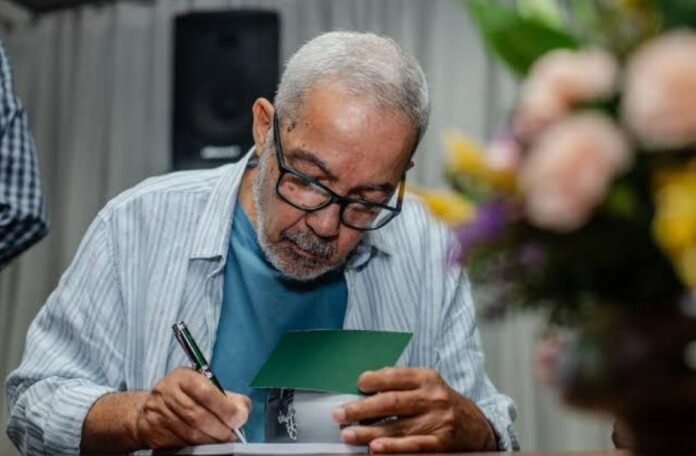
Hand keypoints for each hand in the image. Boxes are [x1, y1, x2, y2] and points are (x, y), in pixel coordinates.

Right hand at [133, 367, 249, 448]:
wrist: (150, 407)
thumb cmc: (184, 395)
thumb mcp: (204, 385)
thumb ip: (226, 396)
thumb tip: (242, 411)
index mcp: (183, 377)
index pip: (206, 392)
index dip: (225, 408)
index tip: (238, 418)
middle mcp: (167, 392)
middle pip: (197, 415)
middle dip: (220, 428)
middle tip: (231, 434)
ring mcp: (158, 413)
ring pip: (189, 433)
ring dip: (210, 439)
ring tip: (221, 439)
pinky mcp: (154, 432)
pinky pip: (180, 442)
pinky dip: (197, 445)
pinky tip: (205, 442)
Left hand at [331, 367, 496, 452]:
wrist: (478, 427)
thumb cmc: (442, 404)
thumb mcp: (427, 386)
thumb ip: (400, 384)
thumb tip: (362, 390)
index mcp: (427, 378)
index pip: (395, 376)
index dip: (374, 380)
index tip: (356, 385)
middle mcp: (433, 398)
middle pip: (392, 402)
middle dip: (362, 409)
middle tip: (339, 414)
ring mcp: (438, 422)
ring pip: (398, 427)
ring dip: (369, 432)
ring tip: (348, 435)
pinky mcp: (441, 444)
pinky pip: (414, 447)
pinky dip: (394, 449)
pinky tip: (376, 449)